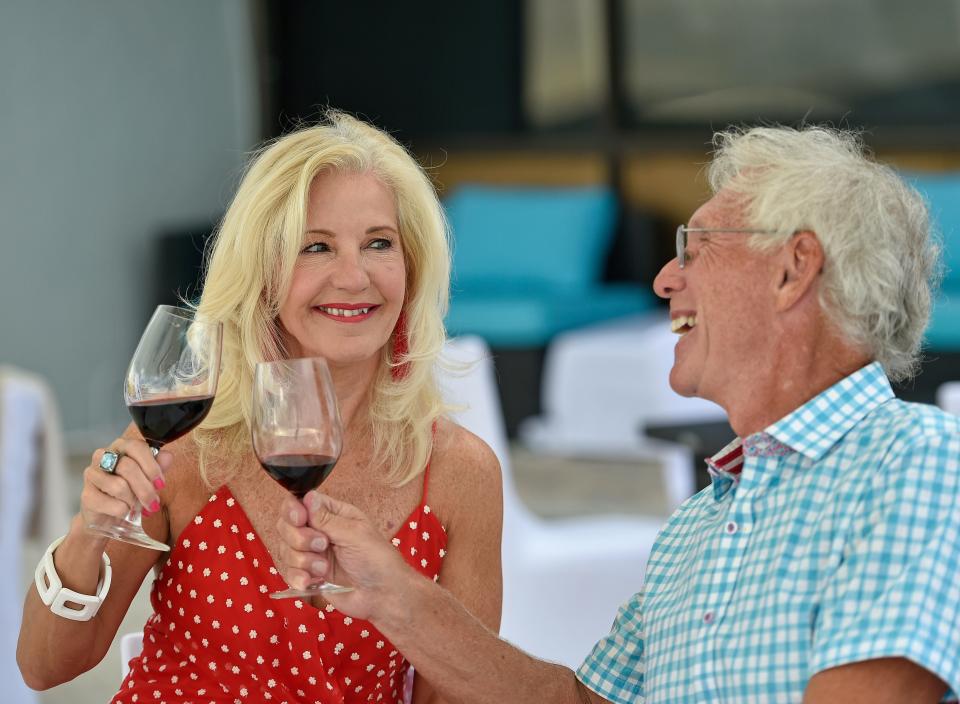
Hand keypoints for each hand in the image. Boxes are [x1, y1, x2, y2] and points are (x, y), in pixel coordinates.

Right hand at [81, 438, 171, 526]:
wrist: (109, 515)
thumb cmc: (131, 491)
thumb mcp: (148, 477)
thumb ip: (158, 466)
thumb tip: (167, 457)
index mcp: (120, 446)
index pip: (137, 447)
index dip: (151, 466)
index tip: (161, 484)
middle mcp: (102, 456)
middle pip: (128, 467)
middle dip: (146, 489)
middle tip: (154, 503)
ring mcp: (91, 474)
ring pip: (119, 486)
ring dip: (134, 501)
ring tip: (137, 507)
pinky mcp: (86, 495)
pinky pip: (111, 504)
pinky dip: (123, 511)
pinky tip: (124, 512)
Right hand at [275, 490, 414, 621]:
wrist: (382, 596)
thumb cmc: (377, 560)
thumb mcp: (355, 534)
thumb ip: (327, 519)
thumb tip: (308, 495)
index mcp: (333, 514)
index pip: (300, 502)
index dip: (293, 510)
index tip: (300, 520)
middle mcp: (318, 531)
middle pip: (286, 525)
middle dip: (299, 538)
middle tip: (322, 546)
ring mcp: (311, 554)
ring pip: (285, 549)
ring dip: (302, 560)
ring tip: (324, 569)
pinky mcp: (308, 575)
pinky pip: (287, 572)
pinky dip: (298, 577)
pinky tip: (313, 582)